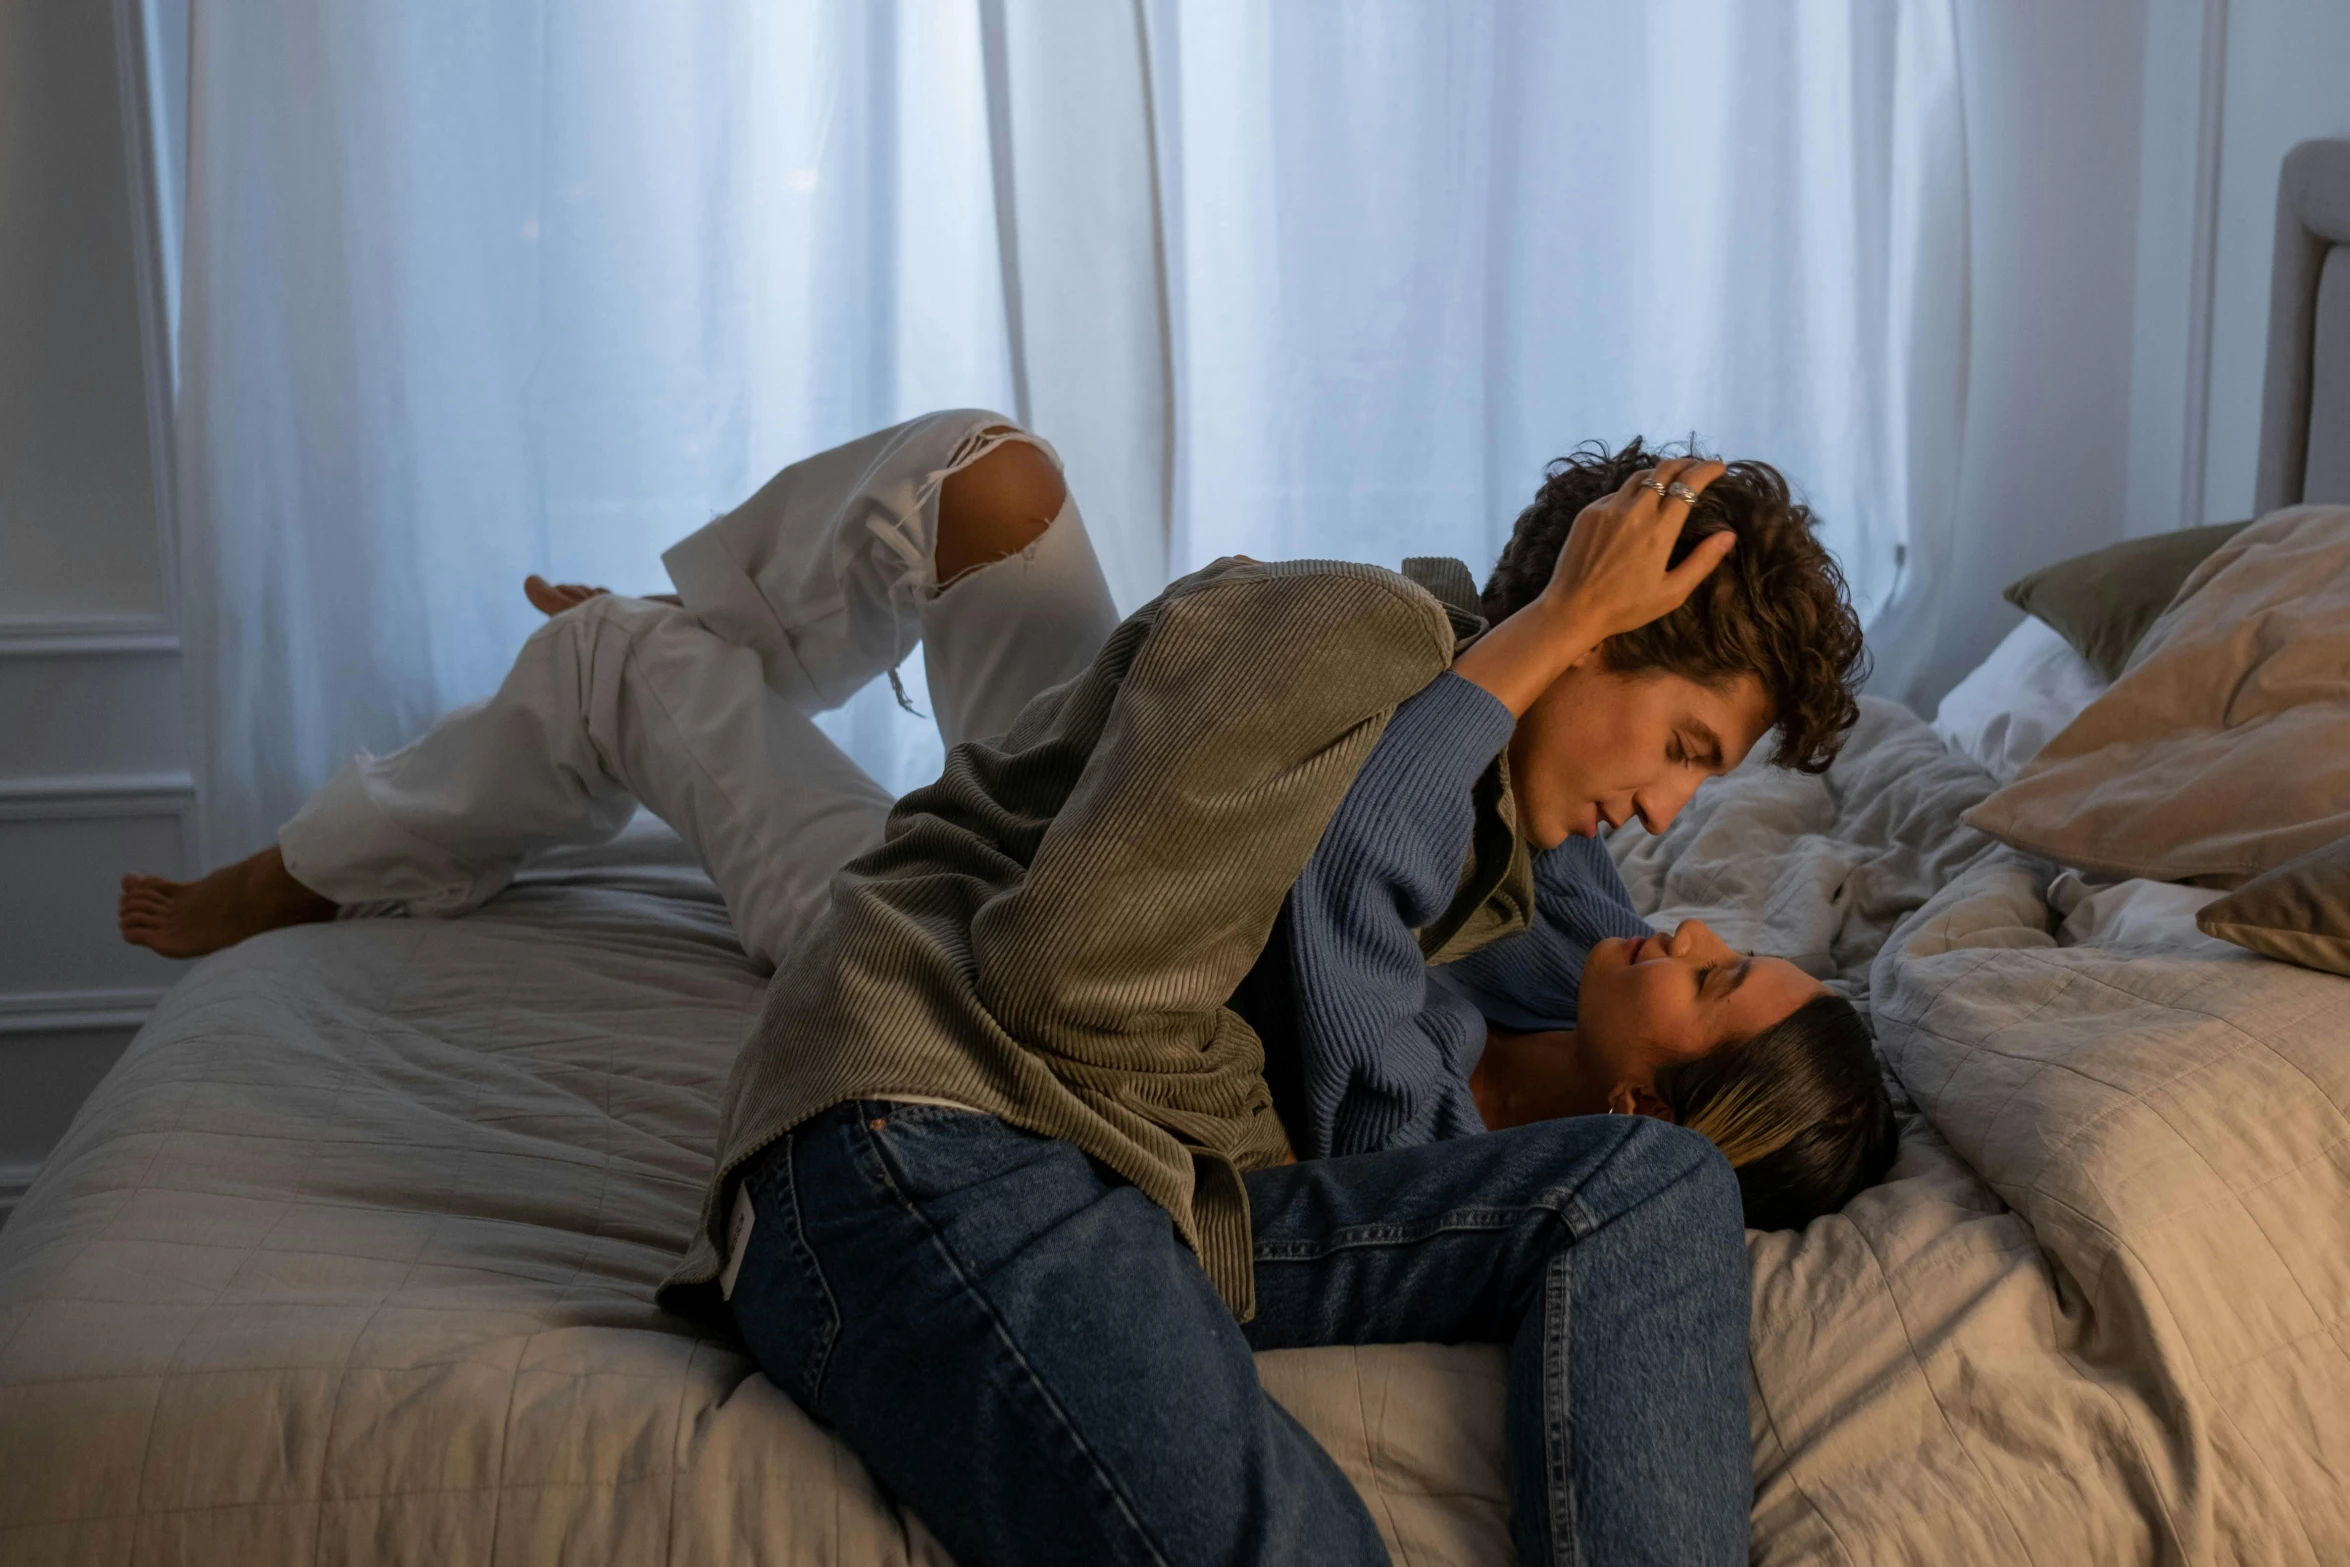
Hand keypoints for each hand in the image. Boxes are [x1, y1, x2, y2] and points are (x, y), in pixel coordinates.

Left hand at [1450, 456, 1735, 716]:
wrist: (1571, 609)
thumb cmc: (1625, 607)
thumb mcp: (1671, 593)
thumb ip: (1702, 561)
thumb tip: (1728, 535)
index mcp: (1659, 531)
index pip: (1688, 484)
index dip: (1707, 470)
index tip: (1720, 467)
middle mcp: (1634, 511)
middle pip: (1664, 470)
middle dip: (1687, 462)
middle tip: (1699, 466)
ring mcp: (1608, 508)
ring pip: (1639, 476)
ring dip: (1660, 472)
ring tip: (1672, 479)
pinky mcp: (1589, 512)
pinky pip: (1617, 493)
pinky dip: (1634, 491)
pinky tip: (1638, 503)